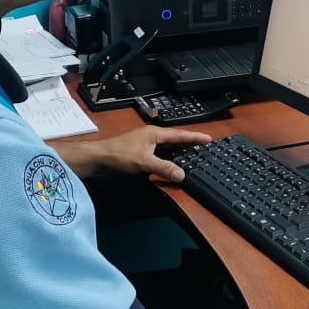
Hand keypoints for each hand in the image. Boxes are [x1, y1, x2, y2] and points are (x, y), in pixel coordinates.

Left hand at [97, 126, 211, 181]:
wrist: (99, 157)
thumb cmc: (119, 154)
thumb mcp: (144, 162)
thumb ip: (164, 168)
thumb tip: (182, 174)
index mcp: (155, 133)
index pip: (180, 134)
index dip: (195, 137)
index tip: (208, 138)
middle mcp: (152, 135)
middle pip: (175, 138)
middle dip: (189, 142)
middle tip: (203, 146)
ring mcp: (145, 142)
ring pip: (167, 146)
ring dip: (178, 150)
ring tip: (191, 154)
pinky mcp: (140, 150)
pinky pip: (159, 152)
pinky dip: (168, 156)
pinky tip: (170, 162)